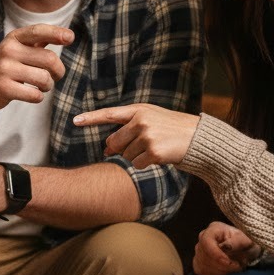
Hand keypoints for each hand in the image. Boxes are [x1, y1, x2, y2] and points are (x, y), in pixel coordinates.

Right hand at [0, 24, 71, 113]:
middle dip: (58, 71)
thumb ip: (38, 41)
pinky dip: (39, 97)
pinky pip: (35, 94)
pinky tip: (33, 95)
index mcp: (14, 38)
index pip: (38, 31)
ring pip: (44, 78)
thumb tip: (67, 34)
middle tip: (56, 76)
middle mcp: (8, 50)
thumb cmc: (4, 67)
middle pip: (49, 59)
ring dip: (48, 86)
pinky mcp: (3, 88)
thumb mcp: (16, 49)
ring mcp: (5, 69)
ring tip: (42, 86)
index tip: (70, 38)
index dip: (56, 33)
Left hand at [72, 103, 198, 166]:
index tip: (75, 121)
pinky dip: (146, 164)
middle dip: (123, 148)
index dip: (91, 118)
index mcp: (138, 110)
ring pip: (126, 155)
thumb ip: (127, 130)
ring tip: (156, 147)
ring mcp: (147, 136)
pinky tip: (160, 155)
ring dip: (138, 156)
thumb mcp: (150, 121)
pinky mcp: (154, 151)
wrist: (198, 138)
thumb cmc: (171, 129)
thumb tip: (105, 150)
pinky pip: (137, 164)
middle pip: (114, 142)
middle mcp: (141, 121)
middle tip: (142, 145)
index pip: (109, 114)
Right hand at [192, 221, 259, 274]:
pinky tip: (225, 269)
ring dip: (222, 269)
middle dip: (223, 265)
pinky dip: (216, 273)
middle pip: (205, 255)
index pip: (206, 241)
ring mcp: (198, 250)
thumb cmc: (245, 243)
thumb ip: (236, 242)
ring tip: (233, 265)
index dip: (216, 254)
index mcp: (214, 229)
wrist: (245, 250)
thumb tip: (226, 247)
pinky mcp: (198, 261)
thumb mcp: (246, 240)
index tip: (229, 262)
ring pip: (204, 265)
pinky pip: (202, 271)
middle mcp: (202, 238)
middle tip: (238, 265)